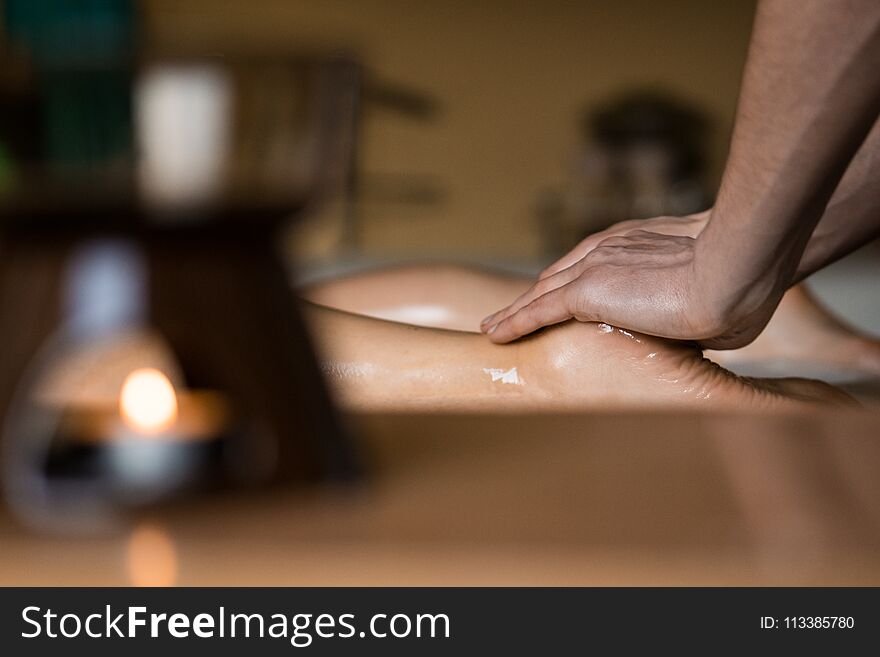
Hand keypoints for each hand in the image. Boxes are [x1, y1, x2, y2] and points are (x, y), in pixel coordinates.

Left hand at [480, 215, 783, 349]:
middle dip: (538, 296)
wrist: (737, 273)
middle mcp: (611, 251)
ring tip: (495, 329)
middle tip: (515, 315)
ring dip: (518, 312)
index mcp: (638, 246)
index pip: (593, 268)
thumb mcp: (715, 302)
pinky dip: (514, 322)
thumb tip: (704, 332)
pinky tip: (494, 335)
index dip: (572, 286)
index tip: (560, 300)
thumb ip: (696, 312)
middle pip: (560, 278)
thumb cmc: (743, 289)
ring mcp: (597, 268)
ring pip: (543, 294)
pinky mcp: (586, 290)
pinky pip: (538, 311)